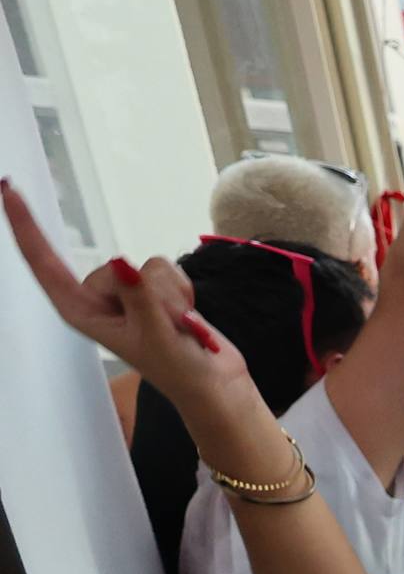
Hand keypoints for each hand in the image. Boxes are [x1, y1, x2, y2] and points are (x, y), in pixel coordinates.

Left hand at [4, 184, 246, 406]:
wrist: (213, 383)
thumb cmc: (178, 371)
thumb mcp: (155, 337)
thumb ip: (138, 298)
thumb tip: (122, 264)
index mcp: (81, 313)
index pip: (44, 263)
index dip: (24, 225)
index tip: (8, 189)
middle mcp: (99, 298)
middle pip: (114, 265)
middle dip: (147, 292)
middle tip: (164, 327)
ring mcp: (127, 291)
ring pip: (147, 265)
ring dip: (170, 295)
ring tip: (175, 324)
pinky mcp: (154, 287)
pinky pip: (168, 266)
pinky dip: (183, 290)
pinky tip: (185, 314)